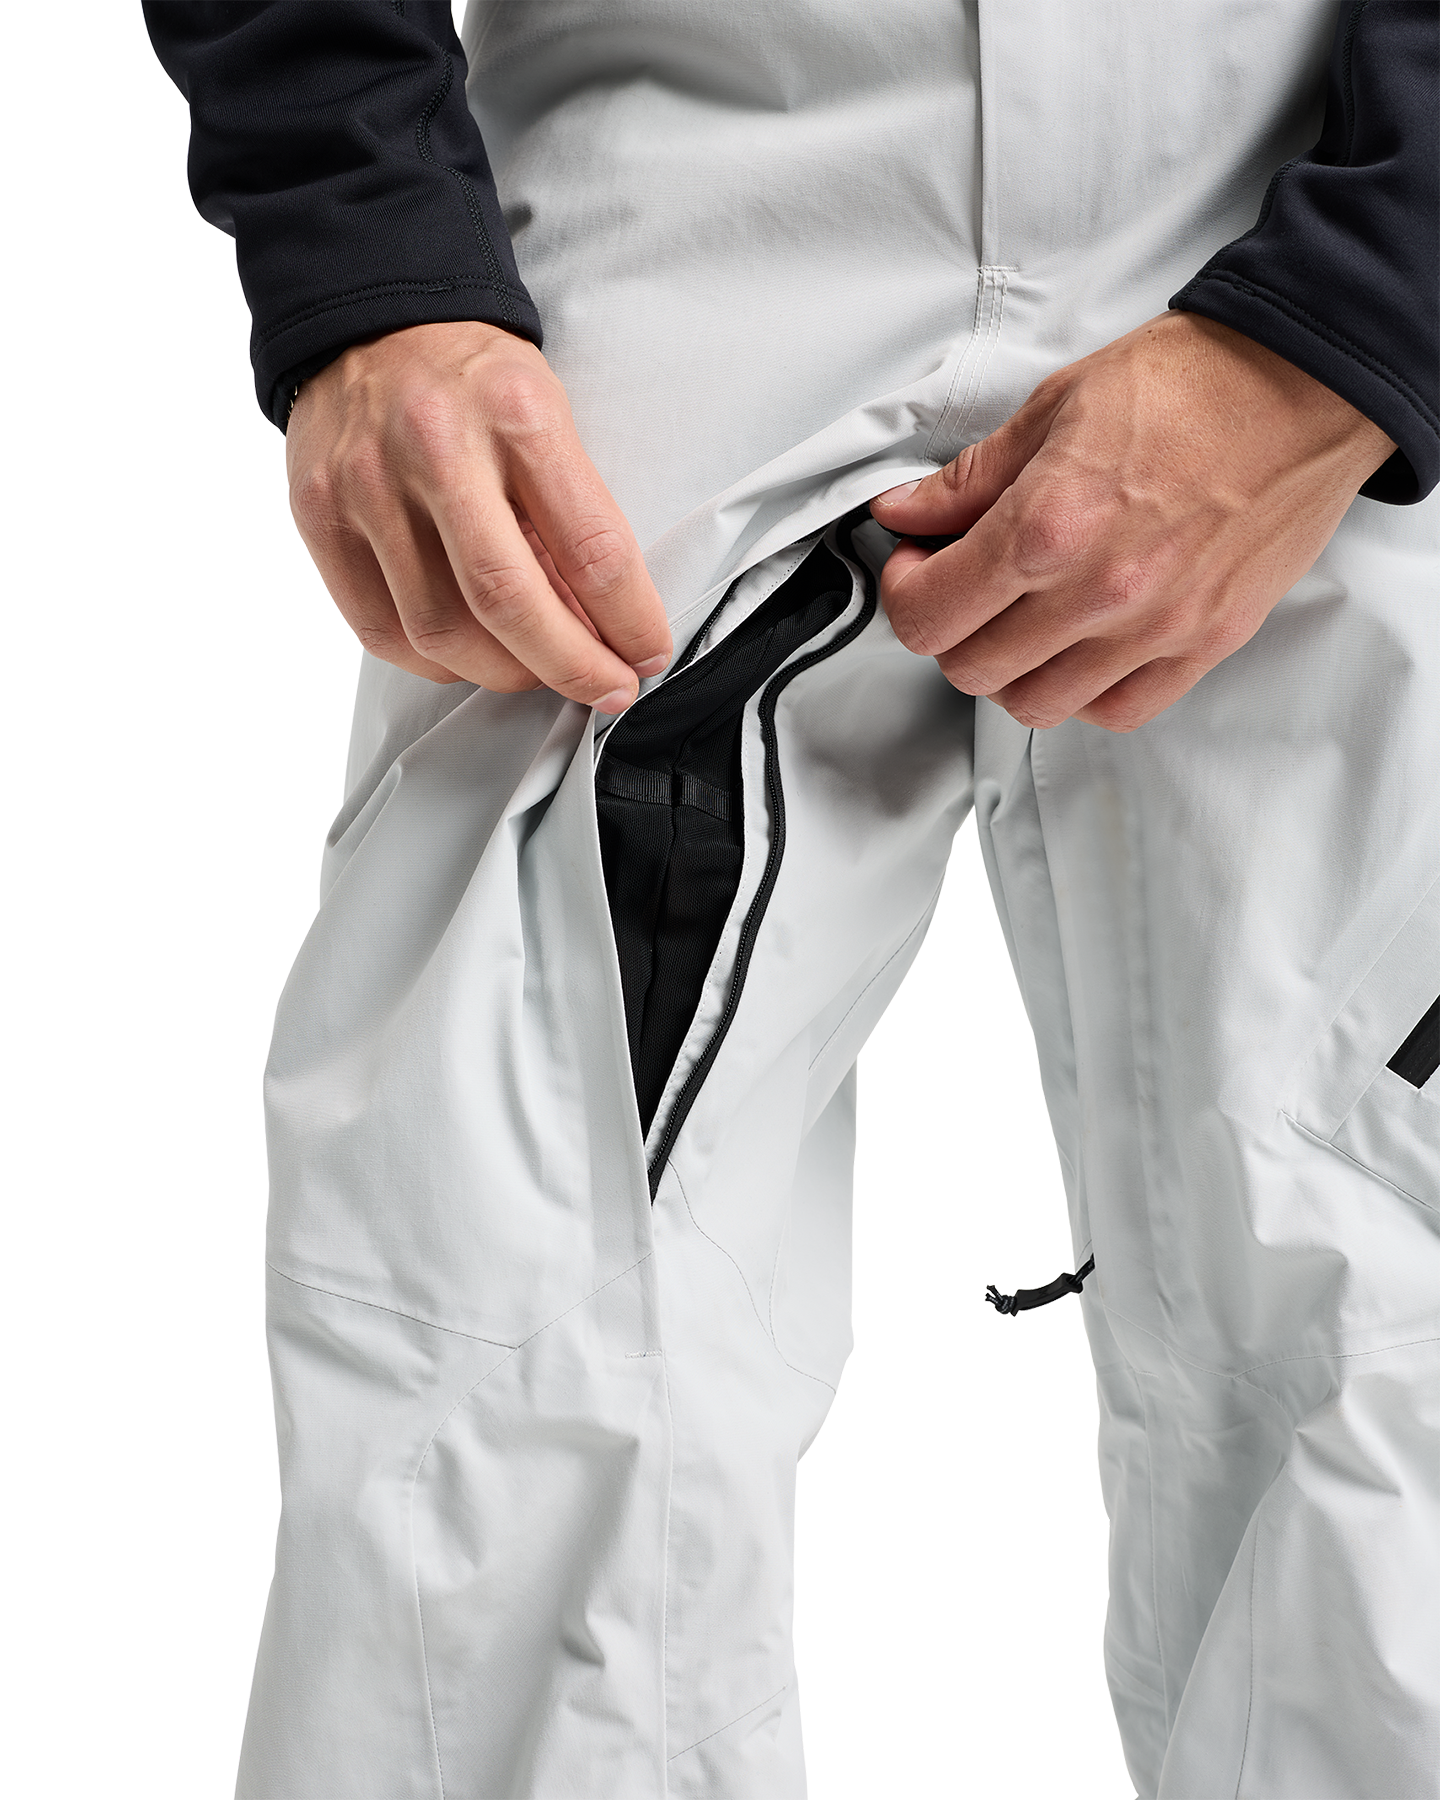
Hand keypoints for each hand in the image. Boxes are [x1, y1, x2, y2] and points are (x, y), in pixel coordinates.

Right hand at [286, 321, 670, 711]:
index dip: (629, 621)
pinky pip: (382, 631)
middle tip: (605, 687)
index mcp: (515, 414)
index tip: (645, 654)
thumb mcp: (547, 415)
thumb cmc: (470, 376)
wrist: (369, 320)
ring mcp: (367, 486)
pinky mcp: (320, 518)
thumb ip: (572, 516)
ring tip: (535, 668)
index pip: (591, 547)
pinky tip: (468, 653)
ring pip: (441, 632)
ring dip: (504, 672)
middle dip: (570, 667)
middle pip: (508, 602)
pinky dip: (436, 662)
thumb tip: (603, 625)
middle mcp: (435, 449)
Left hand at [872, 312, 1395, 731]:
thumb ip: (970, 478)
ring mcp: (1154, 628)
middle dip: (949, 630)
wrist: (1306, 383)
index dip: (905, 591)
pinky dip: (1082, 692)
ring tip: (1021, 620)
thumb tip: (906, 513)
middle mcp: (1097, 593)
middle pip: (970, 669)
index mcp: (1046, 527)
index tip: (917, 565)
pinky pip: (1116, 710)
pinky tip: (1081, 647)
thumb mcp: (1055, 406)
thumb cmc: (1192, 382)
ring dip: (1009, 669)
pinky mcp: (1204, 644)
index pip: (926, 616)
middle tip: (963, 587)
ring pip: (1034, 705)